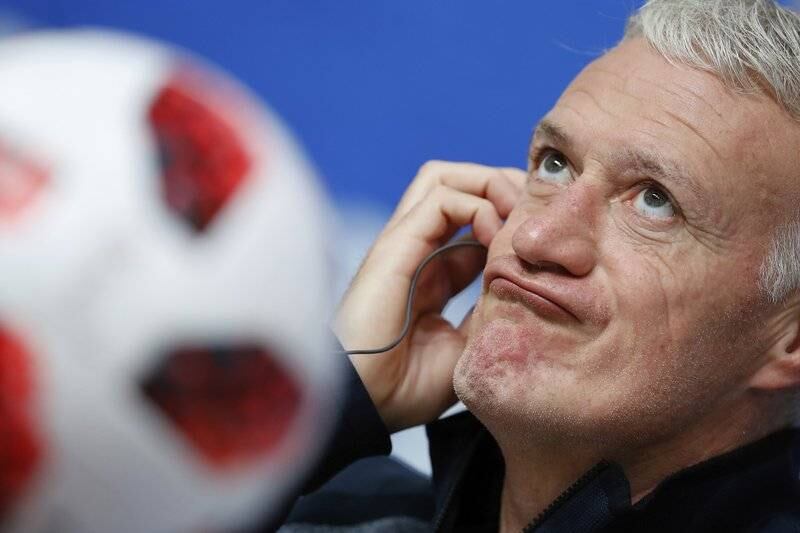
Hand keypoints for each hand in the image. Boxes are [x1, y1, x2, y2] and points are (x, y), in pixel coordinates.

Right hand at [334, 161, 525, 431]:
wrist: (368, 405)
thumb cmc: (407, 387)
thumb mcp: (469, 346)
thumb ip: (490, 310)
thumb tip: (526, 283)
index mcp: (432, 273)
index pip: (474, 219)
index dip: (511, 217)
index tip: (545, 236)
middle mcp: (417, 250)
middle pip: (458, 186)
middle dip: (503, 187)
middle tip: (536, 214)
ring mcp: (404, 243)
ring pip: (445, 178)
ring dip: (490, 185)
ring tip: (516, 216)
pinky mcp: (396, 244)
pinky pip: (441, 198)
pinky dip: (477, 203)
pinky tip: (496, 234)